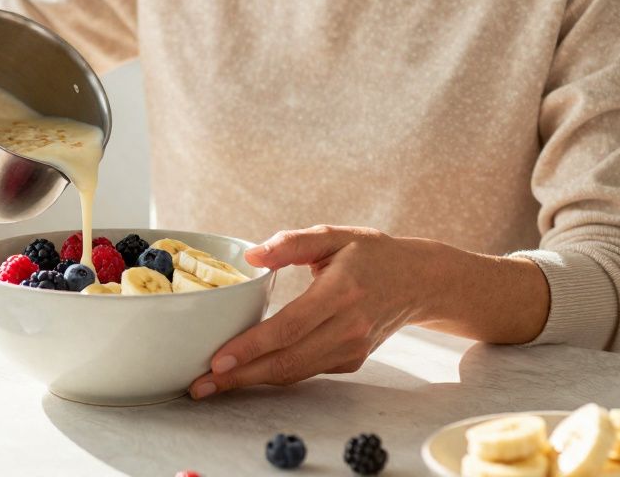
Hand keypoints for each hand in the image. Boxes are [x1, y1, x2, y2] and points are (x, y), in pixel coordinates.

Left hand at [190, 225, 431, 398]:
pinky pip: (307, 371)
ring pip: (295, 373)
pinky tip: (246, 373)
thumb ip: (291, 243)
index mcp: (341, 292)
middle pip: (287, 361)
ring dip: (252, 381)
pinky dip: (275, 374)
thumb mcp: (333, 235)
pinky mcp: (352, 361)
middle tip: (200, 384)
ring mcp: (352, 349)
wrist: (418, 281)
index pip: (289, 327)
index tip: (218, 359)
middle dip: (240, 377)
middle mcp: (348, 327)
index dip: (251, 347)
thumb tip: (251, 255)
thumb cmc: (371, 253)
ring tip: (213, 384)